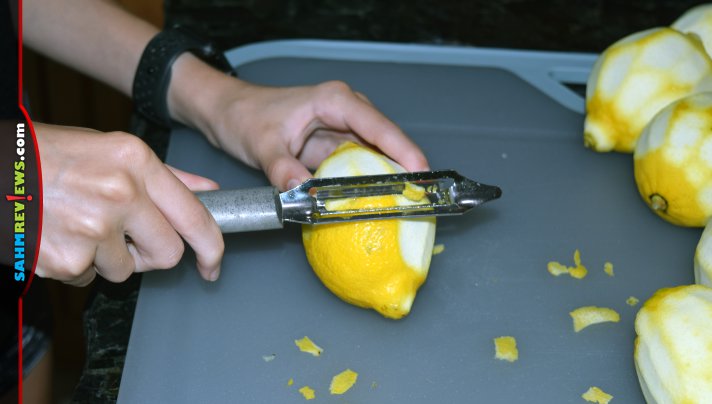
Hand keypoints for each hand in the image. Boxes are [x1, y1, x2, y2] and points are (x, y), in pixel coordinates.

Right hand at [35, 123, 223, 285]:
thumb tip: (209, 192)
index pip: (194, 216)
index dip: (211, 247)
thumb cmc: (51, 156)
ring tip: (80, 226)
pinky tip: (60, 235)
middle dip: (151, 253)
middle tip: (128, 239)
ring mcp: (92, 229)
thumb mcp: (114, 151)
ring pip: (126, 270)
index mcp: (136, 163)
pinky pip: (89, 279)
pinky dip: (77, 266)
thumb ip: (167, 176)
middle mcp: (120, 194)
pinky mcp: (66, 260)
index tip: (212, 263)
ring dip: (108, 258)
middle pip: (168, 252)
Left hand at [209, 80, 430, 189]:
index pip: (378, 126)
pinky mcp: (335, 149)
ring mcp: (343, 132)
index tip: (421, 174)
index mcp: (335, 101)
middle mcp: (346, 113)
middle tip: (419, 200)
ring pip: (375, 157)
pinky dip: (366, 186)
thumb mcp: (261, 143)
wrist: (229, 113)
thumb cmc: (245, 116)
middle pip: (385, 142)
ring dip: (388, 181)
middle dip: (404, 169)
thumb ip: (281, 169)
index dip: (403, 150)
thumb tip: (301, 195)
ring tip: (406, 207)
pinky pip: (358, 168)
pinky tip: (375, 206)